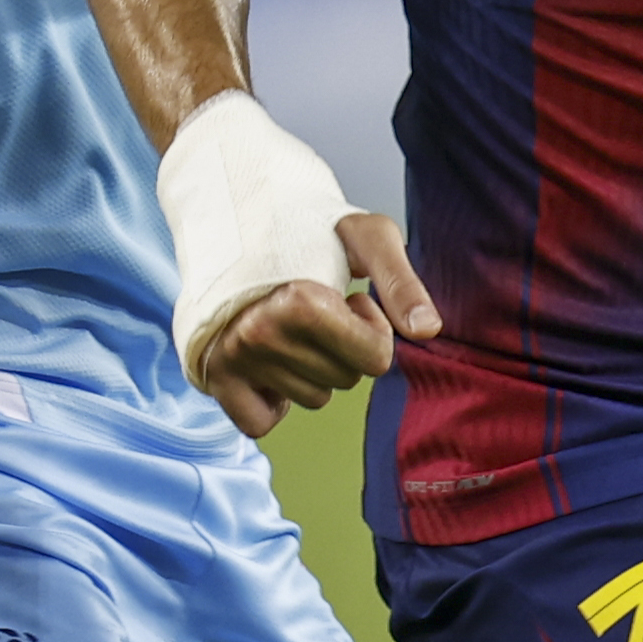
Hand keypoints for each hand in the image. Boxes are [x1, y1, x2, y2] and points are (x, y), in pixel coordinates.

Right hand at [189, 214, 440, 437]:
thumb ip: (401, 283)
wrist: (242, 217)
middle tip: (320, 310)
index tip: (351, 298)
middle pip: (345, 381)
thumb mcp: (369, 237)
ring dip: (313, 368)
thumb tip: (428, 330)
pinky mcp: (213, 377)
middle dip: (344, 348)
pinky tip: (272, 362)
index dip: (373, 329)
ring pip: (311, 399)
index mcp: (299, 302)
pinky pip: (261, 424)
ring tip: (294, 326)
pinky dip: (272, 402)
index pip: (376, 360)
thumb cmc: (312, 226)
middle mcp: (259, 334)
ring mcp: (232, 358)